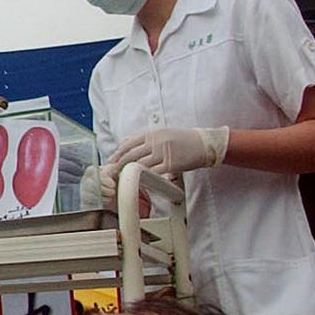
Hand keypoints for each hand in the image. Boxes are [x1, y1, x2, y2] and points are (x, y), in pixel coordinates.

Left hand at [106, 126, 229, 178]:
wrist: (204, 144)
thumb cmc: (183, 139)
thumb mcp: (162, 133)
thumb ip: (145, 138)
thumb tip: (125, 144)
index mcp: (152, 133)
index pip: (128, 143)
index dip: (117, 153)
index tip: (111, 161)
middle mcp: (156, 141)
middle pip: (131, 154)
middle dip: (119, 164)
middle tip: (112, 172)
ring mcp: (163, 153)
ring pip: (140, 164)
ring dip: (129, 172)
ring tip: (123, 178)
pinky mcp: (171, 164)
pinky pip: (153, 172)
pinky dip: (144, 178)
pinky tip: (139, 182)